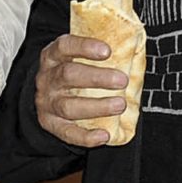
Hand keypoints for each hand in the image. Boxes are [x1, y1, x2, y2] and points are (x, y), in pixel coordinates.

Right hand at [33, 33, 135, 149]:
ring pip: (68, 106)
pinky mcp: (50, 124)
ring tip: (120, 105)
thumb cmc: (73, 72)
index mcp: (53, 56)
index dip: (84, 47)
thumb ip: (100, 53)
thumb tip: (134, 47)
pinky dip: (85, 136)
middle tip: (122, 80)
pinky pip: (66, 132)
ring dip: (97, 106)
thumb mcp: (77, 56)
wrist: (48, 94)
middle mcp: (47, 78)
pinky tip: (103, 135)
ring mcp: (46, 102)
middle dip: (97, 78)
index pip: (65, 46)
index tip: (107, 51)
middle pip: (68, 75)